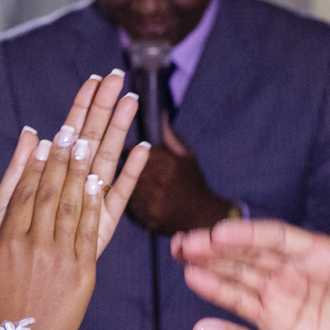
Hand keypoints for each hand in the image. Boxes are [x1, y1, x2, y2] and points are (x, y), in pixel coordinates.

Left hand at [0, 73, 149, 257]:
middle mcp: (73, 191)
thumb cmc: (8, 259)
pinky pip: (117, 199)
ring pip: (106, 162)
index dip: (80, 108)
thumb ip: (17, 174)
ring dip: (118, 131)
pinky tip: (144, 150)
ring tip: (132, 100)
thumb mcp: (4, 212)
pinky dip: (130, 175)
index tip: (95, 79)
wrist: (22, 313)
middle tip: (118, 76)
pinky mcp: (101, 232)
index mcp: (51, 182)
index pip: (67, 134)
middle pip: (90, 140)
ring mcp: (88, 209)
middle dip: (102, 108)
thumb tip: (32, 133)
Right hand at [0, 74, 149, 329]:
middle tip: (70, 127)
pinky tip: (101, 180)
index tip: (42, 138)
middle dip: (60, 157)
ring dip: (80, 171)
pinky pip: (91, 231)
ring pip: (72, 206)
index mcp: (7, 244)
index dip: (33, 164)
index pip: (22, 194)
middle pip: (49, 192)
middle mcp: (34, 246)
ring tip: (88, 142)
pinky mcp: (83, 272)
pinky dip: (96, 204)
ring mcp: (60, 258)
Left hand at [126, 118, 232, 235]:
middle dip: (127, 166)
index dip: (130, 151)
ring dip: (129, 184)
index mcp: (166, 164)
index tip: (133, 151)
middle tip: (137, 170)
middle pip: (127, 168)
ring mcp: (150, 203)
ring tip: (143, 186)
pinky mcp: (145, 218)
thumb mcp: (185, 155)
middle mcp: (157, 183)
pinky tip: (143, 200)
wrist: (202, 217)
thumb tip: (158, 111)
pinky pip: (130, 205)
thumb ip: (168, 135)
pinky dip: (133, 202)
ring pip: (127, 187)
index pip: (133, 150)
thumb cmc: (192, 182)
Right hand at [171, 210, 329, 329]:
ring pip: (237, 272)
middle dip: (215, 245)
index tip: (220, 233)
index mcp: (322, 255)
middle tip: (186, 242)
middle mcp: (295, 270)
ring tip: (179, 253)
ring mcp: (281, 295)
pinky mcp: (271, 323)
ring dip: (208, 262)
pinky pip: (238, 302)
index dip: (247, 234)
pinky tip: (193, 277)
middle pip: (248, 252)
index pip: (277, 238)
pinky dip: (215, 289)